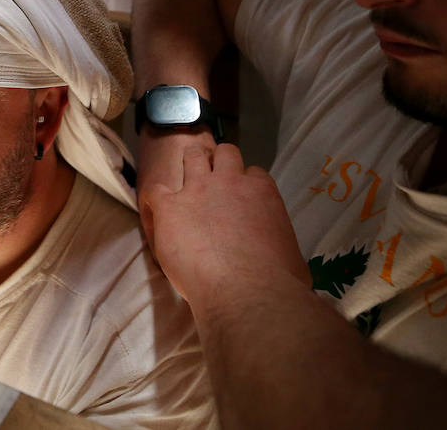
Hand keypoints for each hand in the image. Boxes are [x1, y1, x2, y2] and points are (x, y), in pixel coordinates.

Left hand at [141, 141, 309, 308]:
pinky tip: (155, 212)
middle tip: (213, 185)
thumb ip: (282, 245)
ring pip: (192, 157)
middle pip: (225, 154)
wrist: (246, 292)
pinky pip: (155, 190)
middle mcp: (230, 182)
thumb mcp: (292, 256)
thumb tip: (284, 260)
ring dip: (190, 167)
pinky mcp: (170, 207)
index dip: (246, 185)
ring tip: (186, 187)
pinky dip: (154, 199)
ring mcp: (198, 190)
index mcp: (261, 192)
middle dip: (219, 164)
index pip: (253, 174)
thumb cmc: (278, 282)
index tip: (240, 201)